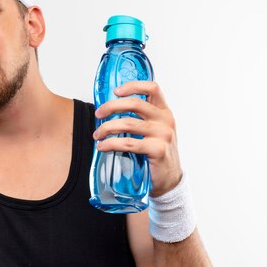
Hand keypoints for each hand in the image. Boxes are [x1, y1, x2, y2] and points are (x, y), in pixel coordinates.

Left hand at [92, 81, 182, 196]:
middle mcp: (165, 120)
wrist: (169, 180)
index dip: (133, 86)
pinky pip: (129, 143)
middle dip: (111, 106)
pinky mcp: (158, 149)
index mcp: (164, 111)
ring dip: (107, 128)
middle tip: (98, 114)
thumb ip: (139, 119)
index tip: (116, 91)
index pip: (152, 88)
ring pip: (128, 123)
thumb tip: (109, 111)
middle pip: (135, 103)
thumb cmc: (156, 153)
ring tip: (98, 135)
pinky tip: (103, 146)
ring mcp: (163, 135)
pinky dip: (111, 144)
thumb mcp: (153, 131)